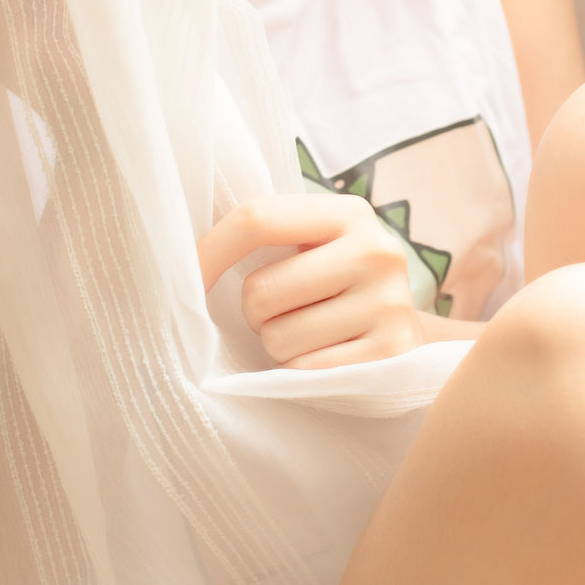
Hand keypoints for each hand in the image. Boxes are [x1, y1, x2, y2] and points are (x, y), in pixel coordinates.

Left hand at [199, 191, 435, 368]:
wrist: (405, 337)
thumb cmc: (336, 288)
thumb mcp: (314, 246)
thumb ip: (266, 235)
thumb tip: (178, 254)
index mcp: (349, 213)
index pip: (257, 218)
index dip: (210, 252)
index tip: (188, 280)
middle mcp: (377, 251)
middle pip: (260, 290)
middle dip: (256, 312)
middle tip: (287, 312)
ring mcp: (389, 303)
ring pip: (278, 337)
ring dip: (280, 345)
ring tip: (312, 335)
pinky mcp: (391, 353)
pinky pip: (303, 371)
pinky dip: (301, 371)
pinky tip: (329, 357)